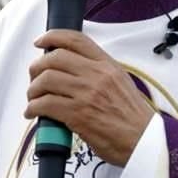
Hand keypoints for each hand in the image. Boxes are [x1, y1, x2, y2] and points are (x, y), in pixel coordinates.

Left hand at [25, 30, 153, 166]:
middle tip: (34, 77)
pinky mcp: (77, 114)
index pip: (76, 40)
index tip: (41, 41)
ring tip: (33, 98)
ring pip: (46, 80)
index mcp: (107, 65)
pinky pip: (45, 104)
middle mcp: (96, 75)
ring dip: (33, 89)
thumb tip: (73, 69)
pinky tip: (33, 113)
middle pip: (54, 58)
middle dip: (37, 67)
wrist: (144, 141)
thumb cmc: (133, 117)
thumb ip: (99, 72)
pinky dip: (33, 108)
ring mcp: (86, 93)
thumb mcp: (121, 82)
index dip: (52, 36)